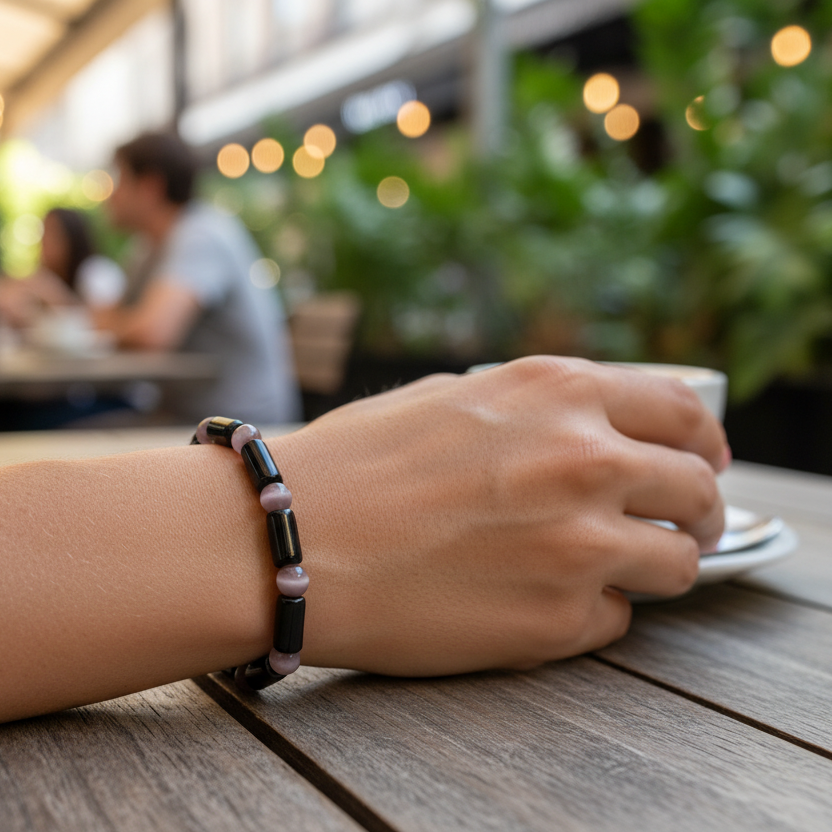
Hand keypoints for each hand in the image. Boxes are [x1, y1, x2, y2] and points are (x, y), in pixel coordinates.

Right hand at [271, 356, 727, 676]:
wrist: (289, 536)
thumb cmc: (359, 463)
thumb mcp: (459, 396)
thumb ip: (543, 407)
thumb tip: (603, 428)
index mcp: (558, 392)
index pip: (684, 410)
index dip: (702, 440)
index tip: (701, 461)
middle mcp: (584, 460)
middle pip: (700, 490)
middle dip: (697, 508)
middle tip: (678, 522)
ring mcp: (579, 544)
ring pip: (679, 562)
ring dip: (653, 563)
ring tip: (606, 565)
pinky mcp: (556, 620)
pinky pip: (615, 617)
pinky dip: (591, 610)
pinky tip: (538, 598)